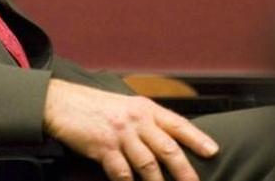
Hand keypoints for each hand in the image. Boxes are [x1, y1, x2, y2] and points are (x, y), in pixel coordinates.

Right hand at [42, 79, 218, 180]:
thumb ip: (146, 121)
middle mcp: (136, 119)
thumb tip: (168, 141)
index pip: (177, 124)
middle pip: (168, 149)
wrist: (61, 103)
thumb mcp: (126, 106)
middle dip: (185, 171)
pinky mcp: (103, 147)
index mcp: (145, 108)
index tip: (213, 151)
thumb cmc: (95, 107)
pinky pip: (122, 173)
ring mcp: (120, 134)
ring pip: (148, 165)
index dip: (197, 138)